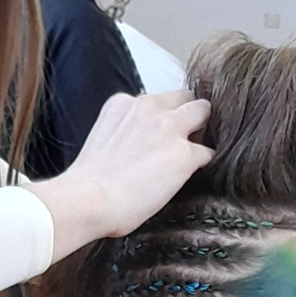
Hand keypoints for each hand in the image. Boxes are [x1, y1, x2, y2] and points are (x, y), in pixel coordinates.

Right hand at [29, 91, 213, 258]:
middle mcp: (148, 107)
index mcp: (124, 103)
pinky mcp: (185, 154)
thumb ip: (125, 129)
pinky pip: (207, 153)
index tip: (161, 134)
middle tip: (185, 139)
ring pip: (202, 113)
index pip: (156, 100)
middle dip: (189, 114)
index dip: (163, 117)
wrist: (88, 199)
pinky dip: (203, 163)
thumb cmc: (88, 181)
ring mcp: (169, 128)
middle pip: (185, 97)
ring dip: (200, 132)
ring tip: (194, 155)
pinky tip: (191, 177)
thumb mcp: (103, 137)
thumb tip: (140, 146)